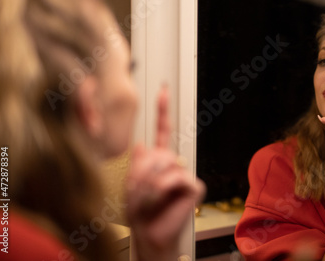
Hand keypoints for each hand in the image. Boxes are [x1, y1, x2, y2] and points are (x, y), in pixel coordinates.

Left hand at [126, 86, 205, 259]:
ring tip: (147, 196)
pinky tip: (161, 196)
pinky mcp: (194, 186)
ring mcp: (184, 174)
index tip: (163, 91)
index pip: (162, 131)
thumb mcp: (131, 185)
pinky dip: (163, 187)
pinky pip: (176, 177)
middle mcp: (173, 164)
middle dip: (142, 170)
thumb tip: (141, 146)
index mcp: (158, 159)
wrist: (149, 234)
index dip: (163, 111)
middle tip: (138, 188)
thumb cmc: (141, 212)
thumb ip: (136, 165)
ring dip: (150, 181)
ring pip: (165, 163)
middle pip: (158, 150)